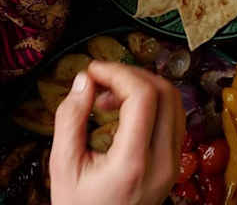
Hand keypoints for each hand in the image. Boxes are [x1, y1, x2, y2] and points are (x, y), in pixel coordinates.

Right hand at [50, 61, 183, 204]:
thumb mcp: (62, 164)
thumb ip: (70, 118)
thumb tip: (84, 80)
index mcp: (134, 162)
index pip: (144, 97)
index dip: (118, 72)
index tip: (93, 70)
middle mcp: (163, 163)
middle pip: (165, 93)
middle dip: (131, 74)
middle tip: (101, 77)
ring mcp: (172, 165)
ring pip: (174, 103)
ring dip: (143, 87)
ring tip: (109, 95)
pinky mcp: (173, 165)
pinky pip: (172, 120)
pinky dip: (151, 104)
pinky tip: (123, 110)